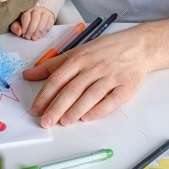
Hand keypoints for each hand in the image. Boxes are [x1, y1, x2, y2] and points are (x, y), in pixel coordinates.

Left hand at [10, 6, 54, 39]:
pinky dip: (45, 31)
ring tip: (35, 38)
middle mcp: (37, 10)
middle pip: (35, 18)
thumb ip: (16, 27)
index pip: (26, 17)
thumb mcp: (19, 23)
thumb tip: (19, 32)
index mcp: (27, 10)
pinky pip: (50, 24)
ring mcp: (45, 13)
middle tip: (29, 37)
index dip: (25, 26)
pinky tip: (40, 36)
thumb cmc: (27, 21)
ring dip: (39, 31)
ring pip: (43, 20)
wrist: (39, 16)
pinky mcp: (51, 17)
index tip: (23, 34)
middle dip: (32, 29)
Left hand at [22, 26, 153, 126]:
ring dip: (76, 110)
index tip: (36, 108)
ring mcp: (111, 76)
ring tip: (64, 122)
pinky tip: (88, 118)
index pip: (58, 78)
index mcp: (80, 57)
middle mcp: (94, 66)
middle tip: (45, 121)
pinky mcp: (126, 86)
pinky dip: (99, 110)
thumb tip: (28, 74)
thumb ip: (53, 65)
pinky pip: (111, 101)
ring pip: (90, 95)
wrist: (139, 45)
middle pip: (72, 89)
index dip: (45, 94)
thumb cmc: (106, 49)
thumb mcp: (79, 51)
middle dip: (57, 107)